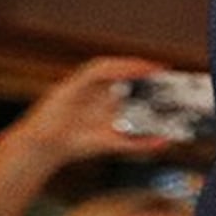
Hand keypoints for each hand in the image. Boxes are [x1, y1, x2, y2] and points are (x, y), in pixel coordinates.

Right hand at [0, 56, 180, 171]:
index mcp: (107, 101)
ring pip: (110, 67)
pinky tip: (125, 71)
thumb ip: (138, 143)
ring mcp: (84, 86)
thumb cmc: (76, 145)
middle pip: (123, 72)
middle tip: (163, 69)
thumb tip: (167, 142)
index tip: (170, 76)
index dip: (150, 77)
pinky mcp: (71, 84)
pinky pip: (93, 70)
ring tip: (149, 67)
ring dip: (130, 65)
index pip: (131, 82)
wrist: (44, 150)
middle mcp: (97, 91)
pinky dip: (111, 68)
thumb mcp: (114, 144)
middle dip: (143, 68)